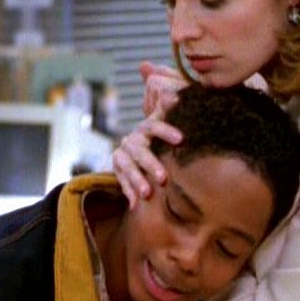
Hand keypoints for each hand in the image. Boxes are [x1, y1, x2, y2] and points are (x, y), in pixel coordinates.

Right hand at [113, 62, 185, 208]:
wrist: (138, 147)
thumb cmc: (158, 134)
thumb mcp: (162, 121)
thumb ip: (167, 109)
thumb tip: (176, 96)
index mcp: (145, 127)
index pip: (153, 126)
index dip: (166, 131)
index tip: (182, 139)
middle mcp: (132, 140)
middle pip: (139, 151)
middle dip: (151, 164)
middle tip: (164, 178)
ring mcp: (123, 155)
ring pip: (127, 167)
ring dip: (137, 180)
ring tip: (148, 194)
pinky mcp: (117, 169)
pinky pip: (120, 181)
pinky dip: (127, 192)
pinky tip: (135, 204)